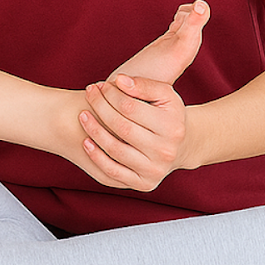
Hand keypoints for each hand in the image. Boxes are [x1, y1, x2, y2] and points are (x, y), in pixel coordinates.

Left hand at [78, 74, 188, 191]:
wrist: (181, 146)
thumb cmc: (167, 114)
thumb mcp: (164, 95)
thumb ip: (143, 85)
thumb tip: (119, 80)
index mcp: (172, 126)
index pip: (130, 107)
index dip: (111, 95)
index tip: (100, 86)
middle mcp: (165, 151)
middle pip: (122, 128)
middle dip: (100, 108)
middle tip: (89, 95)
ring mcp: (155, 170)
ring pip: (116, 150)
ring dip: (94, 131)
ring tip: (83, 115)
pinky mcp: (144, 184)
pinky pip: (114, 172)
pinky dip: (97, 156)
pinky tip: (86, 142)